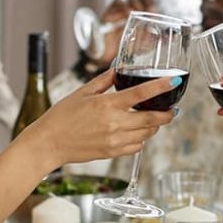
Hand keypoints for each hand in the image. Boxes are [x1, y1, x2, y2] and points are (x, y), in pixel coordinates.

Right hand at [24, 68, 174, 168]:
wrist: (49, 143)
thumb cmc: (61, 116)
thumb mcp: (81, 92)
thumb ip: (103, 81)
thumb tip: (117, 70)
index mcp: (107, 104)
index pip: (142, 94)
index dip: (161, 87)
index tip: (173, 82)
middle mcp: (114, 123)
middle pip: (152, 119)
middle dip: (166, 114)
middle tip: (171, 110)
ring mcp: (115, 140)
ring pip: (146, 134)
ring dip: (153, 127)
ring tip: (152, 120)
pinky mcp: (112, 153)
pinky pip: (136, 147)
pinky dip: (140, 139)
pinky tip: (135, 133)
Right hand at [94, 0, 166, 66]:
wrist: (112, 55)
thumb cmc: (133, 45)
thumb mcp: (150, 42)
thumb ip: (161, 37)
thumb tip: (172, 36)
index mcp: (148, 5)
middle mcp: (136, 2)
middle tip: (153, 9)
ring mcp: (124, 5)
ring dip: (138, 4)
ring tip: (141, 16)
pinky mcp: (111, 10)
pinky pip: (118, 2)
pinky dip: (123, 7)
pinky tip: (127, 16)